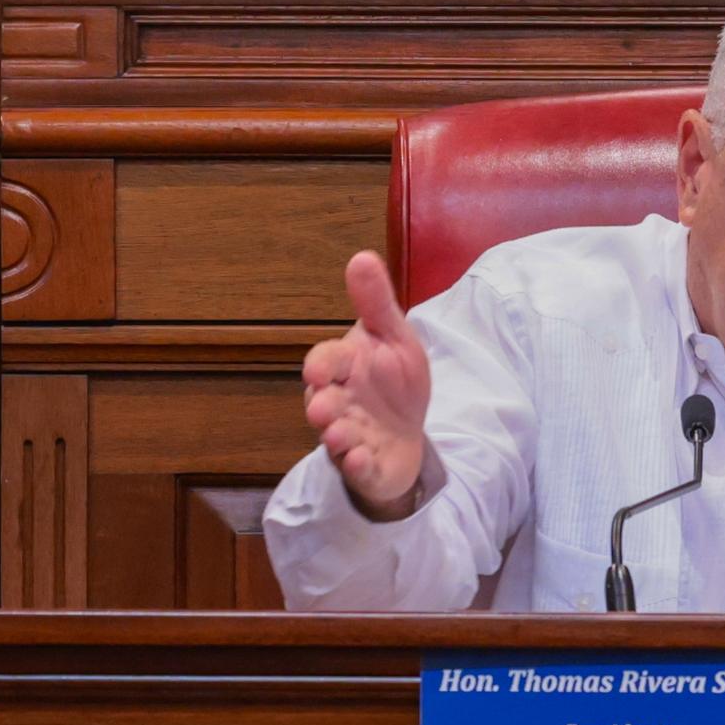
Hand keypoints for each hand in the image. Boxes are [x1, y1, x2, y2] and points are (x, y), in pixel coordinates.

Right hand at [303, 251, 437, 518]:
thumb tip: (361, 256)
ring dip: (337, 437)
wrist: (406, 434)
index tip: (317, 371)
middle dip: (321, 405)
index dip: (321, 366)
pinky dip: (359, 465)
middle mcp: (338, 403)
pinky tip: (365, 458)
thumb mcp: (394, 338)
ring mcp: (349, 437)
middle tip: (322, 408)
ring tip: (341, 434)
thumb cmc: (393, 383)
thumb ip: (377, 304)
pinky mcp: (365, 467)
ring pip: (335, 439)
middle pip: (321, 403)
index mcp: (343, 369)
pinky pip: (357, 469)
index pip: (324, 363)